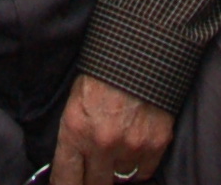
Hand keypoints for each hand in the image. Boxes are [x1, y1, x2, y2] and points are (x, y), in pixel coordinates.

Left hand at [50, 74, 174, 183]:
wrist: (141, 49)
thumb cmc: (104, 72)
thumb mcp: (76, 102)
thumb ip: (75, 137)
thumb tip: (75, 167)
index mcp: (75, 130)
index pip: (65, 180)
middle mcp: (101, 144)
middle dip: (93, 180)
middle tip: (95, 172)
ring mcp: (130, 146)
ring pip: (120, 180)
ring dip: (117, 170)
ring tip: (117, 151)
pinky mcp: (155, 144)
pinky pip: (144, 172)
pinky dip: (139, 165)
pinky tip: (135, 149)